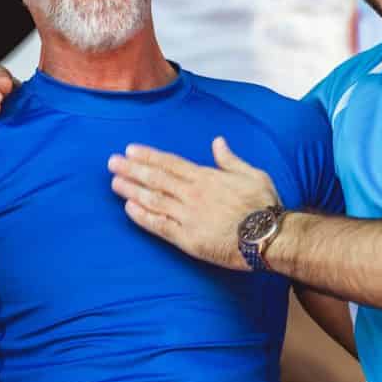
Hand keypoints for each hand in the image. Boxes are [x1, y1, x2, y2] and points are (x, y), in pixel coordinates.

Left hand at [110, 137, 280, 270]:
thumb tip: (218, 142)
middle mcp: (193, 194)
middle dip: (132, 169)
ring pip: (153, 200)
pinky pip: (159, 226)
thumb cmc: (263, 205)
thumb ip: (230, 159)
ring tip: (115, 182)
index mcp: (207, 177)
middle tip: (112, 162)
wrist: (268, 236)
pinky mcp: (187, 239)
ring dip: (132, 190)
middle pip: (156, 178)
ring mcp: (188, 216)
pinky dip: (143, 217)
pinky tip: (129, 209)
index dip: (149, 156)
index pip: (171, 163)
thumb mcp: (252, 174)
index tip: (131, 150)